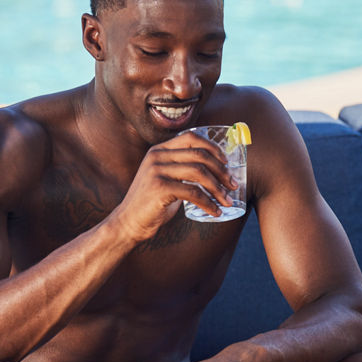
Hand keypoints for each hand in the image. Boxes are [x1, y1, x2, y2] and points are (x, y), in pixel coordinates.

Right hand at [112, 131, 237, 243]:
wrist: (128, 223)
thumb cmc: (151, 205)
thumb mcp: (165, 180)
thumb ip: (182, 171)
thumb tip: (213, 171)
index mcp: (159, 150)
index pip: (191, 137)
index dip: (213, 147)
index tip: (226, 162)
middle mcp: (157, 156)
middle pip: (199, 155)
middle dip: (221, 171)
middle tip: (233, 185)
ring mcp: (157, 171)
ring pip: (199, 173)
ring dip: (218, 188)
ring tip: (227, 201)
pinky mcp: (159, 188)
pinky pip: (193, 193)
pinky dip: (208, 203)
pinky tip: (214, 212)